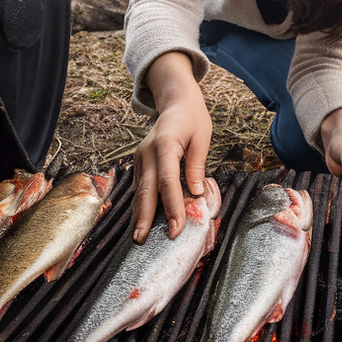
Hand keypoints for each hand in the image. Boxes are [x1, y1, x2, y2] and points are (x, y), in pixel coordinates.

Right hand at [132, 52, 209, 243]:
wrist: (175, 102)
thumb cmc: (193, 119)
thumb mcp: (202, 137)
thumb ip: (196, 165)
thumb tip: (196, 192)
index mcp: (165, 144)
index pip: (168, 181)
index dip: (172, 206)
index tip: (176, 228)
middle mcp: (147, 152)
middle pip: (146, 189)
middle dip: (145, 217)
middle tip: (142, 240)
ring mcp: (140, 157)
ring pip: (139, 190)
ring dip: (140, 214)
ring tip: (139, 237)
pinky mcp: (140, 162)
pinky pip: (140, 187)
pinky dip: (141, 204)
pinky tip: (142, 222)